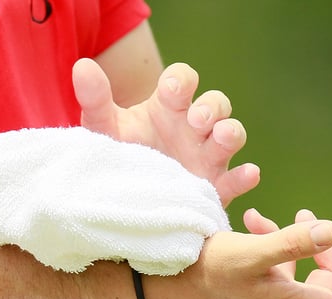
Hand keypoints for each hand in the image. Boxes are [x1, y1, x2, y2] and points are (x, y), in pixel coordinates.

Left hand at [72, 58, 259, 206]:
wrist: (123, 198)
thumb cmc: (119, 154)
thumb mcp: (104, 128)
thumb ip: (96, 99)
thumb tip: (81, 66)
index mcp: (168, 106)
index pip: (184, 80)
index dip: (182, 80)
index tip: (171, 90)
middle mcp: (193, 127)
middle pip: (216, 104)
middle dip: (210, 108)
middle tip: (195, 120)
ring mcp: (207, 155)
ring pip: (231, 134)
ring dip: (230, 133)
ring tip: (219, 137)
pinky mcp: (214, 186)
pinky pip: (237, 178)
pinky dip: (246, 175)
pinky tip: (249, 173)